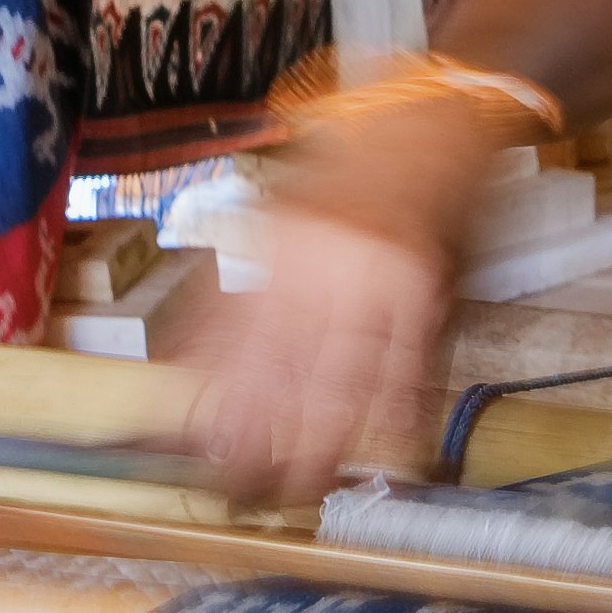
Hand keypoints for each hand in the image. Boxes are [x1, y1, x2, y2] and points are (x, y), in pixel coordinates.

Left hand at [181, 99, 489, 502]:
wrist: (424, 123)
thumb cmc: (345, 179)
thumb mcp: (277, 222)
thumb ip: (237, 292)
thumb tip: (182, 370)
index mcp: (278, 245)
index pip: (230, 336)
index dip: (209, 399)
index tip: (188, 449)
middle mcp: (323, 264)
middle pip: (281, 368)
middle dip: (259, 436)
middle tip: (239, 490)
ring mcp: (380, 280)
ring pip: (344, 377)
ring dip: (323, 440)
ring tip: (301, 487)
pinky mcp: (429, 292)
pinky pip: (408, 365)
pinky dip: (396, 413)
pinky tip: (384, 452)